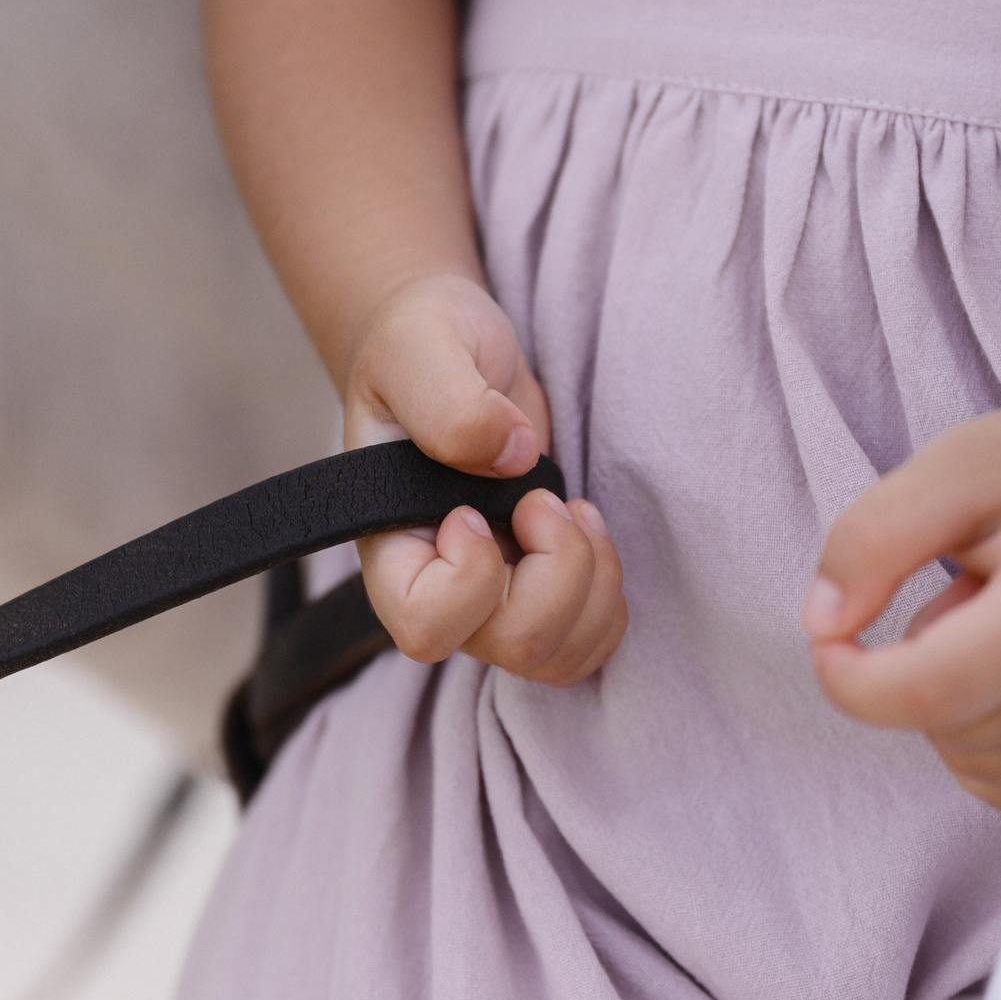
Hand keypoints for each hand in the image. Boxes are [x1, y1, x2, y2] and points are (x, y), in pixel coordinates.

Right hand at [343, 273, 625, 685]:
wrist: (451, 345)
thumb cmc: (420, 344)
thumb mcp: (420, 347)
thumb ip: (451, 402)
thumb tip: (512, 457)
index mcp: (391, 545)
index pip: (426, 626)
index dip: (473, 578)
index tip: (474, 509)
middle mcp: (439, 586)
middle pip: (513, 644)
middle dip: (559, 570)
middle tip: (544, 499)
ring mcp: (493, 596)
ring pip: (559, 655)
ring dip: (593, 584)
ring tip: (575, 513)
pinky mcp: (540, 587)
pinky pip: (589, 640)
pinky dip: (609, 595)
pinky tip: (588, 531)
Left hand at [803, 332, 1000, 810]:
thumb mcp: (956, 467)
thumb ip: (876, 536)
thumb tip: (823, 625)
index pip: (935, 688)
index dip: (853, 680)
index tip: (830, 636)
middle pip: (947, 727)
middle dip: (913, 669)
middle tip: (965, 591)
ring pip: (971, 762)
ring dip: (949, 700)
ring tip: (999, 621)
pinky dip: (978, 733)